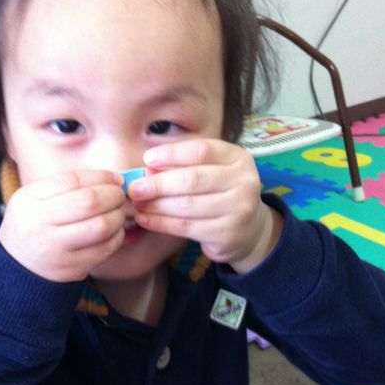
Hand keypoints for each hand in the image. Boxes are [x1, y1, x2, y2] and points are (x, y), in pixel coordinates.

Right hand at [0, 171, 125, 282]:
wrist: (18, 266)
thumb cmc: (35, 224)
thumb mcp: (36, 198)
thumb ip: (69, 185)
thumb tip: (113, 178)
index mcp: (30, 201)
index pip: (72, 181)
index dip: (101, 177)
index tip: (115, 178)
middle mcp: (40, 226)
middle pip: (90, 202)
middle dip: (114, 195)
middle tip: (119, 196)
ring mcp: (57, 251)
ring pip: (102, 226)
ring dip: (118, 216)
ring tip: (116, 213)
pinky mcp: (73, 269)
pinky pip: (106, 248)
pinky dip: (117, 236)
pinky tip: (113, 232)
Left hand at [130, 139, 283, 273]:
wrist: (249, 230)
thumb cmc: (220, 194)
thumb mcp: (209, 173)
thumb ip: (183, 167)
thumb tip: (148, 169)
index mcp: (238, 159)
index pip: (202, 150)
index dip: (172, 154)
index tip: (147, 159)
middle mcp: (244, 182)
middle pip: (193, 179)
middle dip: (158, 184)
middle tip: (135, 188)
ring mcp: (239, 209)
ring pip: (187, 206)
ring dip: (156, 205)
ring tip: (137, 204)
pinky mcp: (228, 234)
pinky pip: (186, 227)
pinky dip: (161, 223)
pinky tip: (145, 219)